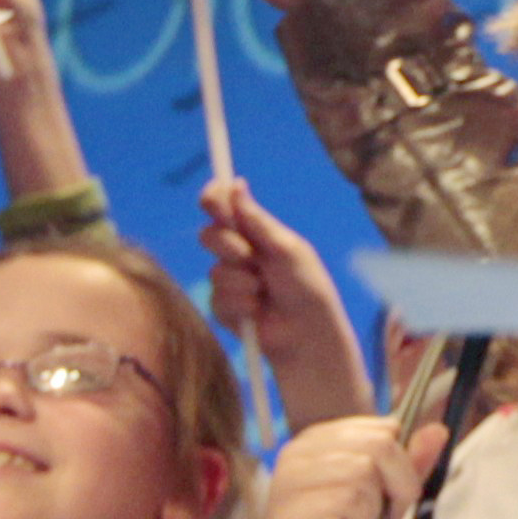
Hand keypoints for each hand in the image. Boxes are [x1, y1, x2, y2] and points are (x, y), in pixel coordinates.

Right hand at [199, 178, 372, 427]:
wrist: (308, 335)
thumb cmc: (307, 287)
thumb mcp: (287, 249)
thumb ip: (257, 221)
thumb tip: (236, 184)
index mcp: (257, 232)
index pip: (225, 206)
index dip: (214, 198)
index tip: (213, 197)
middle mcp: (240, 252)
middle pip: (209, 234)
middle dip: (227, 245)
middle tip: (249, 256)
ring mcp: (229, 280)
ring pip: (214, 270)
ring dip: (241, 281)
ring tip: (265, 291)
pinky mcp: (224, 308)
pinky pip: (216, 299)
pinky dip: (239, 304)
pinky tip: (257, 311)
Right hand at [242, 411, 450, 518]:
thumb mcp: (384, 500)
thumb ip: (409, 466)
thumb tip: (438, 430)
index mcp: (319, 440)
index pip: (384, 428)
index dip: (400, 465)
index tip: (386, 497)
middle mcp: (299, 451)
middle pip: (379, 444)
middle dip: (395, 486)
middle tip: (378, 518)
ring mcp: (289, 479)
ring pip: (364, 470)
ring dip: (373, 510)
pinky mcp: (289, 511)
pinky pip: (348, 500)